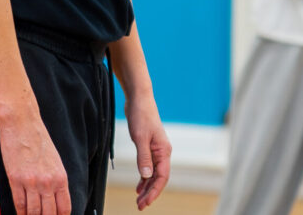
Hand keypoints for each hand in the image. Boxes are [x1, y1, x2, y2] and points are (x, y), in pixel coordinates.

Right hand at [0, 115, 70, 214]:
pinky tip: (21, 213)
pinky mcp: (16, 180)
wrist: (22, 124)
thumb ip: (56, 180)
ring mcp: (31, 182)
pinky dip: (20, 212)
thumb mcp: (55, 160)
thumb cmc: (38, 139)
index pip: (64, 208)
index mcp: (60, 177)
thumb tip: (54, 199)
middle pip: (49, 214)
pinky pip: (19, 204)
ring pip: (33, 212)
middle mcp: (48, 182)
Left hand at [125, 95, 170, 209]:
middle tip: (140, 205)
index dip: (154, 191)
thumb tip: (146, 176)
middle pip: (158, 178)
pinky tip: (139, 185)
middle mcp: (162, 152)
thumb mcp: (140, 138)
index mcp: (164, 151)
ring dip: (147, 187)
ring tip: (138, 199)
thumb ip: (143, 157)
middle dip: (150, 193)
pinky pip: (148, 166)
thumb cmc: (141, 115)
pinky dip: (144, 177)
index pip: (162, 177)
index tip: (145, 202)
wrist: (139, 99)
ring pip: (153, 174)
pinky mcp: (148, 146)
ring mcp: (155, 149)